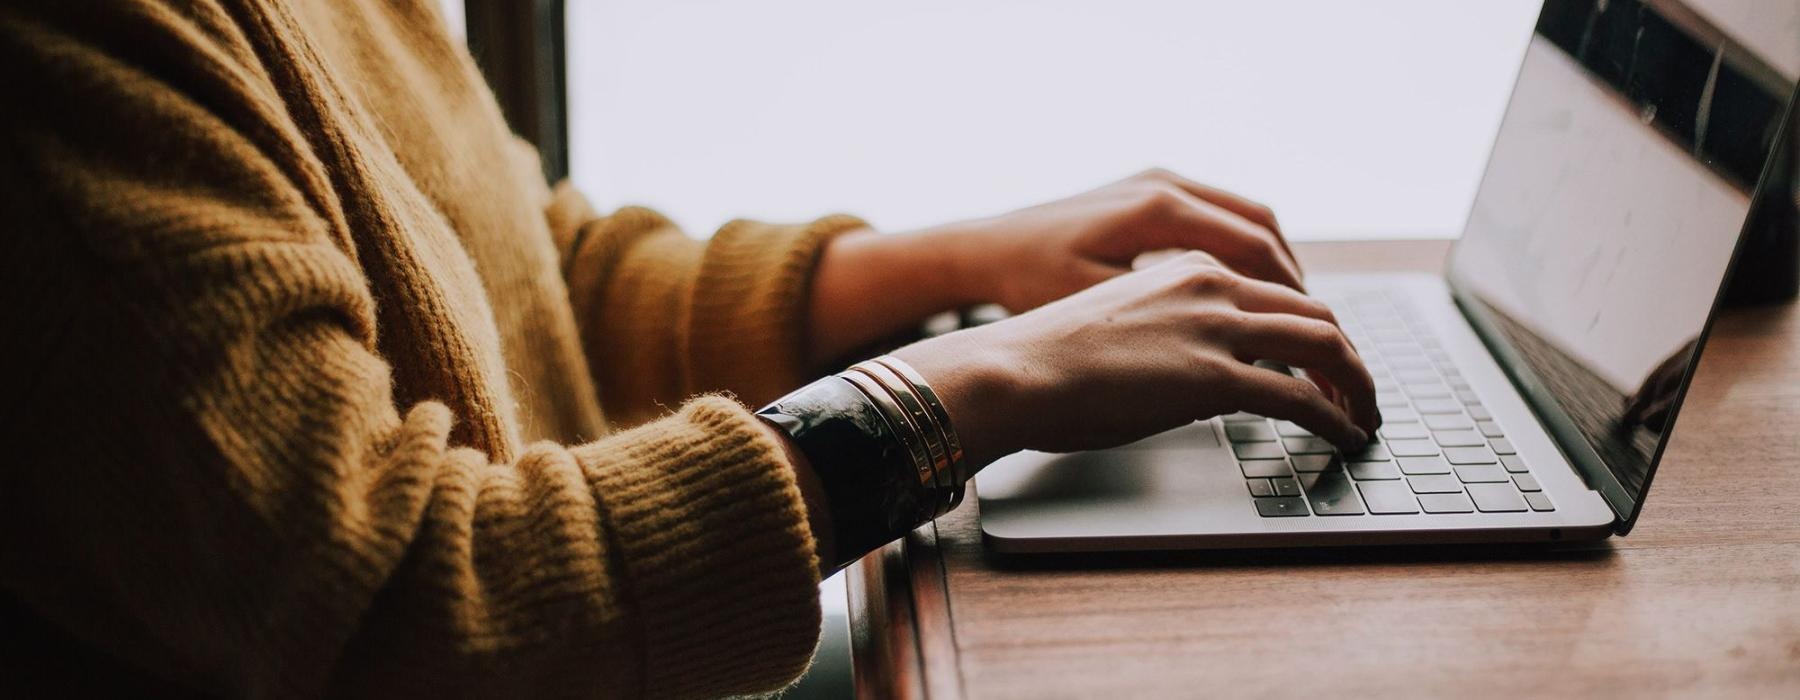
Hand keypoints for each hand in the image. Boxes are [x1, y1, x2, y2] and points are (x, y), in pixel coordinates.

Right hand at [891, 252, 1377, 466]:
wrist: (1011, 370)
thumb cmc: (1044, 356)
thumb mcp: (1118, 321)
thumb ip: (1166, 329)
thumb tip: (1188, 369)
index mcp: (1187, 267)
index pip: (1276, 290)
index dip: (1312, 327)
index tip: (1323, 358)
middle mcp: (1211, 284)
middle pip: (1314, 312)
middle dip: (1348, 355)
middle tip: (1359, 390)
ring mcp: (1215, 328)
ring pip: (1323, 345)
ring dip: (1355, 384)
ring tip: (1363, 415)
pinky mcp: (1214, 377)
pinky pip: (1300, 397)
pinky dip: (1335, 417)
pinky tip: (1344, 435)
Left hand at [944, 168, 1302, 312]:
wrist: (984, 249)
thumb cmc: (1029, 284)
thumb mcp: (1101, 310)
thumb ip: (1170, 324)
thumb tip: (1239, 355)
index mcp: (1159, 211)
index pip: (1256, 251)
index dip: (1292, 300)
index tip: (1314, 339)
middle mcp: (1166, 186)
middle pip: (1263, 230)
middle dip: (1296, 285)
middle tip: (1320, 334)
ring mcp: (1158, 182)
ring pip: (1247, 219)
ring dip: (1276, 266)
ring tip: (1295, 316)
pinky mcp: (1148, 191)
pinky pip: (1219, 216)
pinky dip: (1245, 251)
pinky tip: (1249, 291)